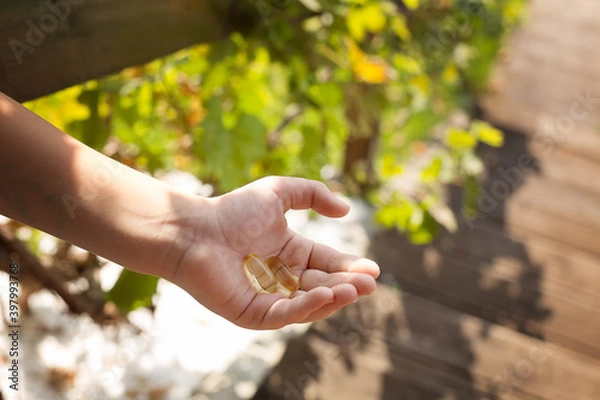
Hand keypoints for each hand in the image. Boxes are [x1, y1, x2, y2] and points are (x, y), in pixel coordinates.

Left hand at [167, 176, 379, 328]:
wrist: (194, 229)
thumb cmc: (232, 210)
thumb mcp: (279, 192)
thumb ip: (313, 194)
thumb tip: (347, 210)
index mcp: (292, 253)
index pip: (328, 263)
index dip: (350, 268)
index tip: (373, 270)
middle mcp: (284, 278)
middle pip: (323, 286)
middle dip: (348, 287)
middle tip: (370, 285)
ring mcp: (269, 298)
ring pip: (308, 305)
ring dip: (333, 299)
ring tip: (353, 290)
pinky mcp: (252, 313)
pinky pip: (284, 315)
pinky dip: (306, 307)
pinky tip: (326, 295)